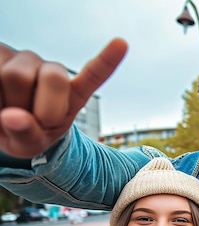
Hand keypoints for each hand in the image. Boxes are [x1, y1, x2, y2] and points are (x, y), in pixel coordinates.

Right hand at [0, 38, 127, 157]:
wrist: (0, 124)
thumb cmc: (23, 134)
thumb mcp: (30, 145)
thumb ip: (29, 135)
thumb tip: (13, 116)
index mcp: (71, 94)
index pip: (93, 76)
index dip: (107, 60)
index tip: (122, 43)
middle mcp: (51, 71)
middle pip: (54, 77)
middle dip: (42, 106)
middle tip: (33, 121)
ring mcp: (25, 60)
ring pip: (16, 75)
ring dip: (10, 102)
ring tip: (10, 110)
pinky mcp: (0, 53)